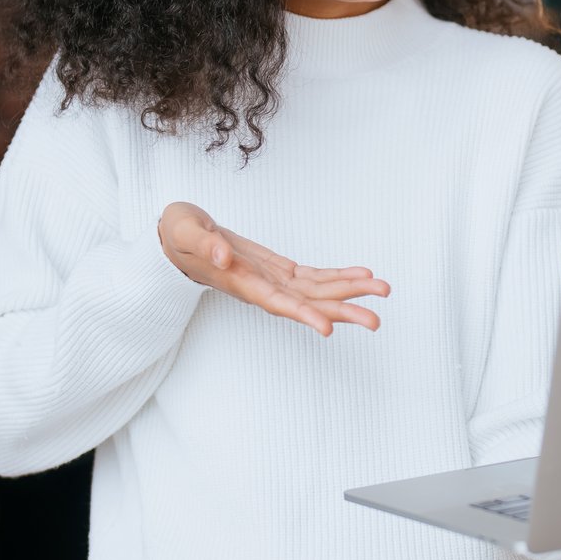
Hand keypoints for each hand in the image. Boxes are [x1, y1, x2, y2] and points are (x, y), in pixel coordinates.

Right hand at [156, 201, 389, 336]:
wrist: (176, 241)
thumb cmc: (178, 236)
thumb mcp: (184, 231)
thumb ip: (203, 243)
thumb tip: (224, 256)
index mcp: (240, 282)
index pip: (276, 303)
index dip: (302, 315)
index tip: (328, 328)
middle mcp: (262, 288)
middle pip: (307, 304)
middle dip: (342, 311)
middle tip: (377, 320)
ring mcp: (273, 280)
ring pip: (318, 292)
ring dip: (351, 293)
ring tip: (383, 292)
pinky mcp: (280, 270)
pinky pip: (315, 277)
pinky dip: (339, 276)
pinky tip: (363, 276)